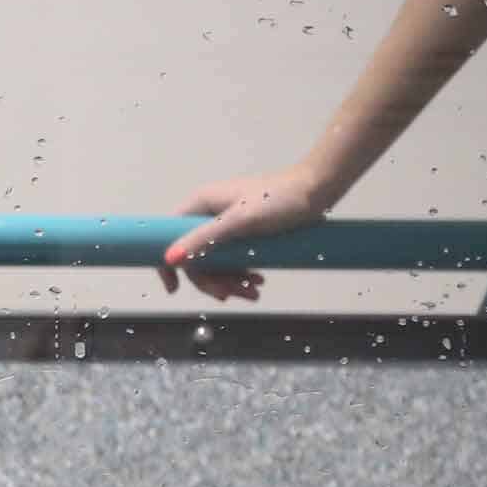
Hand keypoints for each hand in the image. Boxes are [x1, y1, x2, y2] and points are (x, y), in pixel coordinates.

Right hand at [157, 168, 328, 302]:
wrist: (318, 190)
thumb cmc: (279, 199)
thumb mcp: (238, 221)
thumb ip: (202, 239)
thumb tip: (170, 259)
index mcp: (201, 205)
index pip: (169, 238)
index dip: (168, 265)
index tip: (174, 288)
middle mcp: (209, 214)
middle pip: (196, 258)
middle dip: (213, 281)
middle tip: (231, 296)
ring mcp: (226, 225)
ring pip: (216, 263)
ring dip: (232, 282)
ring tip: (254, 291)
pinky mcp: (243, 233)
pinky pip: (233, 260)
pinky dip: (243, 275)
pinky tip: (258, 281)